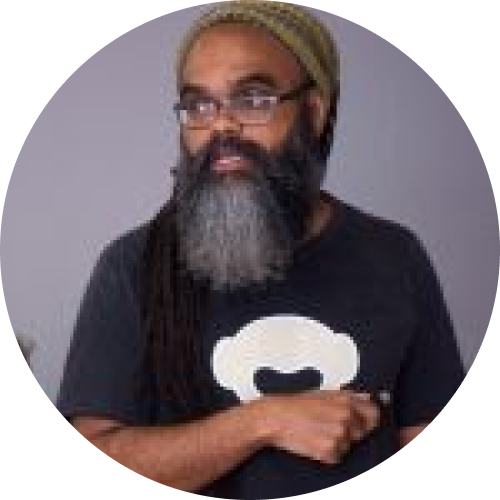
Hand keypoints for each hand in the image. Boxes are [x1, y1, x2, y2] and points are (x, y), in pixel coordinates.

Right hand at [256, 389, 379, 464]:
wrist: (275, 418)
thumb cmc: (295, 404)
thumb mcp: (324, 393)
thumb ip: (349, 395)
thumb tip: (368, 397)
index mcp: (346, 400)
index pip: (374, 414)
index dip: (368, 418)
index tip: (362, 420)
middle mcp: (346, 417)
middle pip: (362, 432)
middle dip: (350, 431)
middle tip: (328, 425)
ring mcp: (339, 435)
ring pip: (349, 445)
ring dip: (337, 442)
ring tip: (318, 431)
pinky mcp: (330, 451)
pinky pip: (337, 456)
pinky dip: (327, 453)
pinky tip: (314, 441)